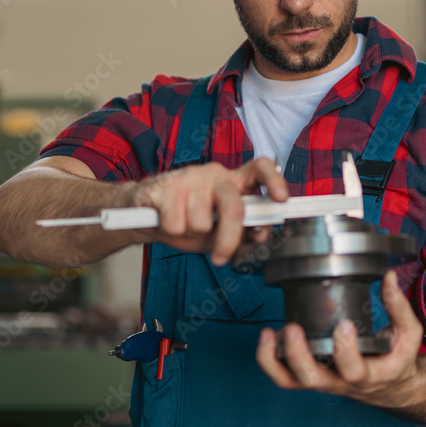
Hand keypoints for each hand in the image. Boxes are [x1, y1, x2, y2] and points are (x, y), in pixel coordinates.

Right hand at [129, 156, 287, 264]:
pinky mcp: (164, 186)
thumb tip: (261, 235)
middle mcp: (214, 174)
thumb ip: (242, 233)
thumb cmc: (187, 221)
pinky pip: (176, 224)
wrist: (143, 214)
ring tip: (183, 225)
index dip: (274, 182)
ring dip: (191, 234)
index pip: (260, 169)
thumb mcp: (218, 231)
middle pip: (233, 207)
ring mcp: (189, 177)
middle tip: (220, 257)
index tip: (283, 199)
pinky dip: (172, 232)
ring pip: (201, 222)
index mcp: (233, 182)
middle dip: (228, 239)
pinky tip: (167, 221)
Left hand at [256, 270, 425, 409]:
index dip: (345, 350)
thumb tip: (388, 277)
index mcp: (369, 374)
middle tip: (292, 328)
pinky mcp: (311, 376)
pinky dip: (271, 359)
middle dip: (298, 355)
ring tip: (268, 334)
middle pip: (313, 378)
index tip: (344, 325)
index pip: (354, 371)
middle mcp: (341, 381)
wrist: (391, 387)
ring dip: (275, 359)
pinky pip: (284, 376)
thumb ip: (399, 307)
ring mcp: (323, 380)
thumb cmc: (397, 360)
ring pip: (292, 380)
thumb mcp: (407, 335)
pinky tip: (269, 336)